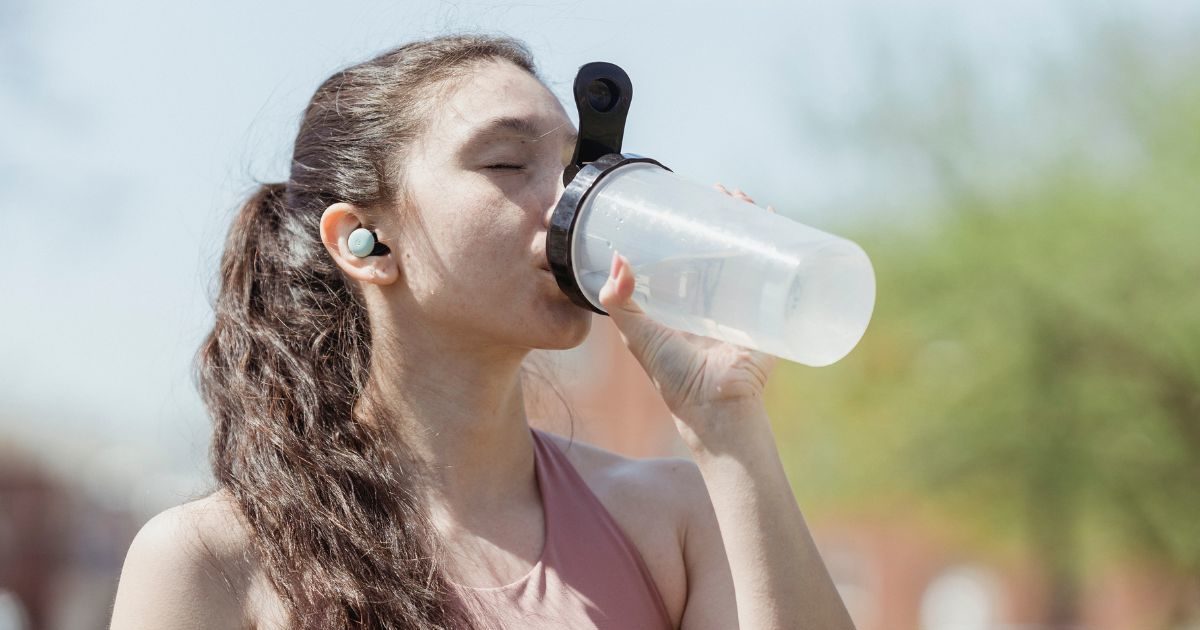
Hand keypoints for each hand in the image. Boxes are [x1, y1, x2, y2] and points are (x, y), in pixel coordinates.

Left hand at [597, 185, 777, 438]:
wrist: (717, 407)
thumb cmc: (675, 378)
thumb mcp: (639, 336)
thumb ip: (621, 303)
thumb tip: (617, 259)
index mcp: (685, 305)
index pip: (689, 256)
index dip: (689, 229)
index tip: (687, 201)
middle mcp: (716, 302)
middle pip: (724, 248)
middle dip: (725, 218)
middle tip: (723, 192)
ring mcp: (746, 306)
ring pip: (752, 255)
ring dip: (753, 224)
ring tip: (748, 200)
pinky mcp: (770, 313)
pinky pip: (779, 273)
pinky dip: (783, 246)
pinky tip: (780, 223)